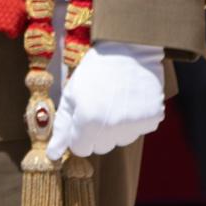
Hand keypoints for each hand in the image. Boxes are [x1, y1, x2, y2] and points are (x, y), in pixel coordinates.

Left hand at [48, 42, 167, 161]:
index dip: (79, 133)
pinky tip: (132, 100)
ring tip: (117, 101)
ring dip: (117, 128)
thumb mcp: (70, 96)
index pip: (81, 149)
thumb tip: (53, 155)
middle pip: (102, 148)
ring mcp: (135, 123)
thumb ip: (62, 128)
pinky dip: (136, 119)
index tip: (83, 116)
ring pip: (121, 140)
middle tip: (100, 106)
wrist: (127, 49)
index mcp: (88, 122)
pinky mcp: (153, 117)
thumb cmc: (94, 72)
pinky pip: (140, 129)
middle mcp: (112, 127)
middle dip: (97, 133)